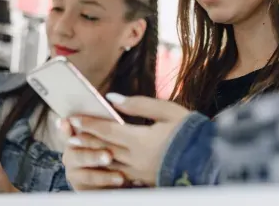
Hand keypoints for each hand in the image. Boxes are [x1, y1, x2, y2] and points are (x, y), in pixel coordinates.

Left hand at [61, 94, 189, 189]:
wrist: (209, 160)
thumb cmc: (190, 131)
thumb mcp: (167, 111)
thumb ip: (139, 104)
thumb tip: (113, 98)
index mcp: (139, 140)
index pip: (107, 130)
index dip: (89, 123)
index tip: (74, 117)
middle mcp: (135, 159)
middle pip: (103, 148)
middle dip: (85, 140)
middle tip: (69, 134)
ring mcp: (139, 173)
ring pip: (109, 163)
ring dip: (93, 154)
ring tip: (80, 148)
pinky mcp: (145, 180)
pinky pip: (121, 174)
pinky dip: (108, 167)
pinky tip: (102, 164)